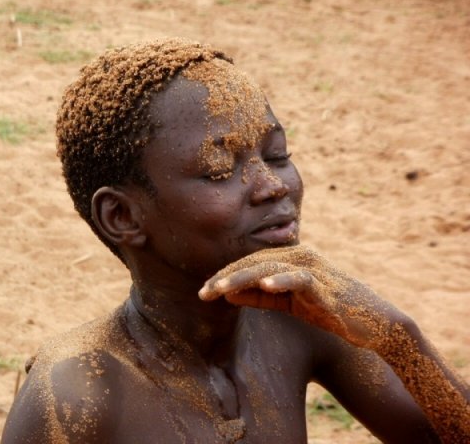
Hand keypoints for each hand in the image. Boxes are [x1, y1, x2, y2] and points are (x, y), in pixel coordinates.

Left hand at [199, 245, 398, 347]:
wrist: (376, 323)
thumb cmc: (330, 311)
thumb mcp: (289, 304)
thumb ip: (261, 296)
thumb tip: (226, 294)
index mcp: (290, 258)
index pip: (250, 263)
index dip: (225, 275)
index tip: (204, 291)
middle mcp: (300, 256)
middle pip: (255, 262)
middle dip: (226, 277)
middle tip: (203, 292)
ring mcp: (313, 268)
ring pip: (271, 267)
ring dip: (243, 277)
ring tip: (220, 289)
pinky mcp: (326, 285)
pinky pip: (300, 279)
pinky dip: (282, 280)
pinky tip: (264, 285)